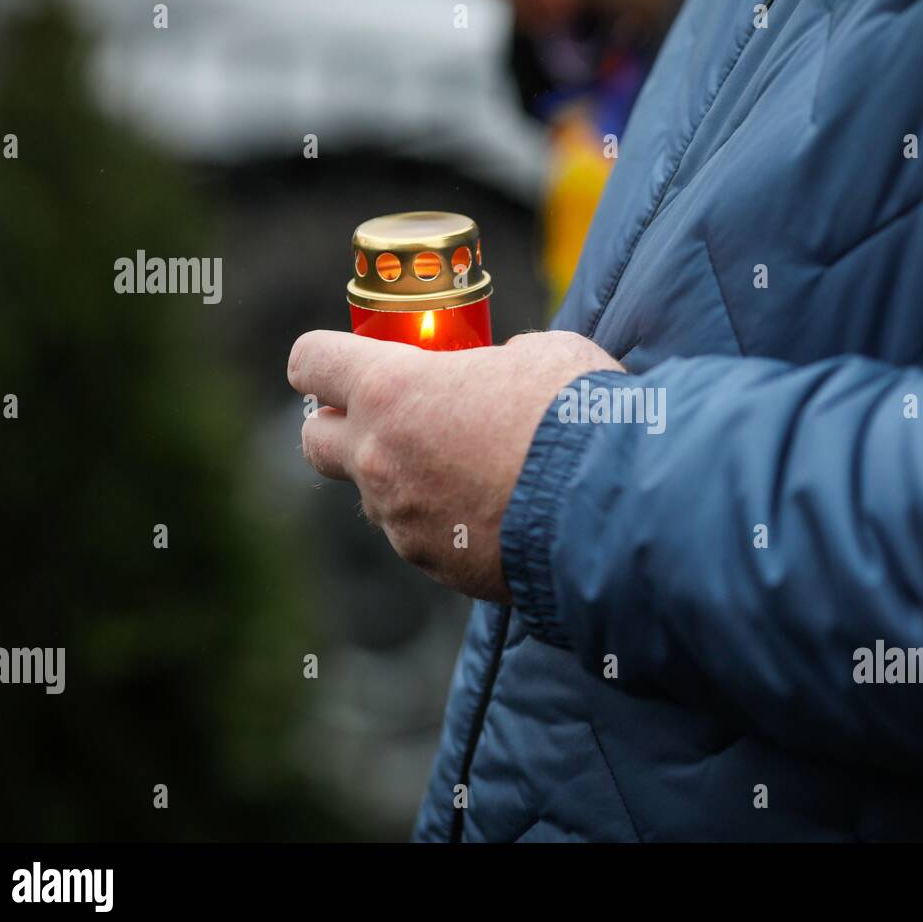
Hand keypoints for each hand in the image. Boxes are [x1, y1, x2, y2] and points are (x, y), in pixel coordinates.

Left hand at [287, 329, 622, 601]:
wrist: (610, 505)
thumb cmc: (574, 414)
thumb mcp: (540, 355)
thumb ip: (498, 361)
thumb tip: (501, 371)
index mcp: (392, 390)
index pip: (311, 362)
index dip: (325, 358)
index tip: (350, 361)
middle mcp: (379, 459)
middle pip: (317, 442)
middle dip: (343, 427)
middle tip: (393, 417)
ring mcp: (403, 521)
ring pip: (379, 497)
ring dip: (408, 480)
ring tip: (473, 470)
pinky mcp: (437, 566)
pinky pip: (424, 538)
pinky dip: (449, 523)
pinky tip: (499, 511)